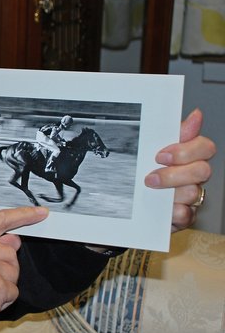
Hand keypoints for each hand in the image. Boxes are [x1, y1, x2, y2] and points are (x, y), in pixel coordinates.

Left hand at [145, 109, 215, 231]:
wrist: (128, 204)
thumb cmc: (143, 173)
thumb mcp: (151, 150)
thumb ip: (172, 134)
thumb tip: (196, 115)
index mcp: (188, 157)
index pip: (205, 147)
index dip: (186, 150)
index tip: (161, 155)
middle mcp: (193, 176)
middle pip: (202, 170)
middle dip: (173, 174)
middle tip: (151, 177)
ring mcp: (191, 197)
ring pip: (192, 192)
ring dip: (169, 192)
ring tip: (150, 191)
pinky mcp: (185, 216)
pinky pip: (187, 214)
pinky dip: (172, 212)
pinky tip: (162, 208)